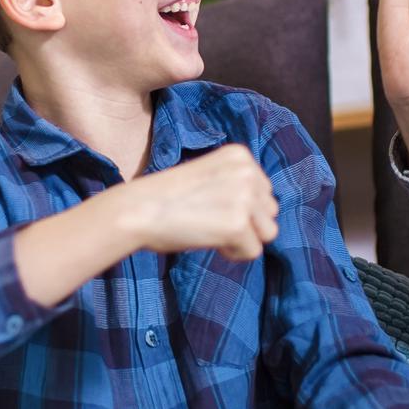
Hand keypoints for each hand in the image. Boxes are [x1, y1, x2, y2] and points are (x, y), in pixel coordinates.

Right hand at [115, 144, 279, 260]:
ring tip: (211, 230)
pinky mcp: (237, 224)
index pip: (264, 191)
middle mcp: (248, 172)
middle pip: (271, 211)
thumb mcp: (209, 177)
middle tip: (209, 220)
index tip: (210, 205)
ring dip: (243, 239)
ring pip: (268, 232)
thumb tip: (265, 215)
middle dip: (246, 223)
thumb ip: (238, 186)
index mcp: (240, 155)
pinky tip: (208, 240)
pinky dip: (233, 253)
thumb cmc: (167, 198)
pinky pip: (253, 251)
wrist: (137, 210)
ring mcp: (244, 197)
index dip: (240, 207)